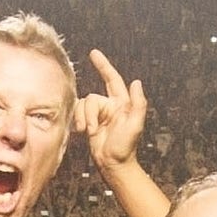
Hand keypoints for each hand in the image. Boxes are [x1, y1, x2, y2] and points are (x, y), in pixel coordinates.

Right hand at [75, 49, 146, 174]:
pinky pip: (78, 113)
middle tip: (92, 129)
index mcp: (122, 103)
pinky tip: (84, 132)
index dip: (103, 65)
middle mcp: (110, 105)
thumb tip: (137, 82)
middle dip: (90, 112)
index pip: (112, 79)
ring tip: (90, 133)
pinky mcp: (88, 121)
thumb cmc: (126, 147)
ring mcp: (98, 113)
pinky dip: (79, 121)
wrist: (113, 163)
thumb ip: (138, 103)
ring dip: (85, 120)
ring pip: (83, 105)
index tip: (93, 53)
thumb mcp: (135, 125)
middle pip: (92, 97)